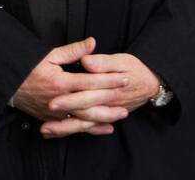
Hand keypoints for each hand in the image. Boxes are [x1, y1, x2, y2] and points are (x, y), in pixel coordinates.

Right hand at [13, 37, 129, 138]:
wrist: (10, 86)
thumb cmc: (29, 68)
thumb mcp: (50, 55)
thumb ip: (73, 51)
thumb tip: (92, 43)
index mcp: (61, 82)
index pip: (90, 81)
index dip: (109, 79)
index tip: (124, 77)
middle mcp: (61, 100)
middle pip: (91, 103)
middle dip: (111, 99)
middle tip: (128, 97)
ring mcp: (57, 113)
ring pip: (86, 119)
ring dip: (105, 117)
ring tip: (121, 114)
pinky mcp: (54, 120)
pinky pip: (76, 127)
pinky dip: (92, 129)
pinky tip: (105, 128)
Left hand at [46, 52, 160, 133]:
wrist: (152, 84)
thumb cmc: (136, 70)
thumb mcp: (122, 61)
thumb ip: (103, 62)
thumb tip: (86, 61)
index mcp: (109, 89)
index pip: (86, 94)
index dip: (69, 98)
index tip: (52, 99)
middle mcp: (106, 105)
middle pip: (82, 112)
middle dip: (62, 117)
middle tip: (42, 119)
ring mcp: (106, 113)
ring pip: (84, 125)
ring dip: (65, 128)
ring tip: (45, 130)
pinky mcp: (104, 117)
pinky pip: (88, 127)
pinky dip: (73, 130)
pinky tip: (58, 132)